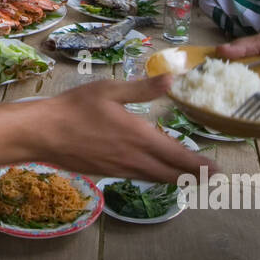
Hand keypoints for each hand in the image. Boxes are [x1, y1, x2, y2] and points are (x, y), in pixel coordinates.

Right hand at [43, 75, 212, 184]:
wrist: (44, 133)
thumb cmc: (76, 108)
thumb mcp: (110, 90)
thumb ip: (143, 88)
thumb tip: (172, 79)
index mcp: (139, 136)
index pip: (177, 156)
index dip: (199, 165)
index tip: (216, 169)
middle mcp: (134, 158)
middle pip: (171, 174)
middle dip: (193, 177)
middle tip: (210, 177)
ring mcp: (120, 169)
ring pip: (155, 178)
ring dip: (175, 179)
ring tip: (189, 177)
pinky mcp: (107, 174)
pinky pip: (138, 178)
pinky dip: (154, 177)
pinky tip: (154, 172)